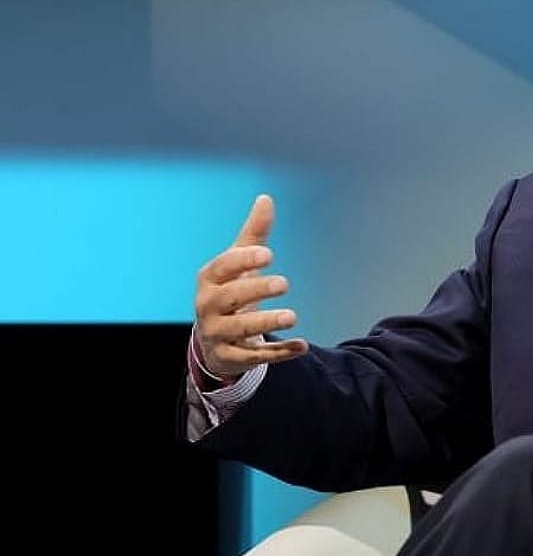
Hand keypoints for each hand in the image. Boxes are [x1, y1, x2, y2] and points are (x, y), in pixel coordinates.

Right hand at [193, 194, 307, 379]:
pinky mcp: (231, 357)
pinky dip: (278, 353)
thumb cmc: (230, 290)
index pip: (223, 267)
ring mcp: (217, 334)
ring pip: (241, 329)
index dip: (243, 261)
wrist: (213, 338)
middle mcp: (208, 307)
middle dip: (255, 290)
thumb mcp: (239, 263)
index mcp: (210, 279)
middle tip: (285, 283)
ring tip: (293, 316)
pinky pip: (255, 357)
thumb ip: (254, 235)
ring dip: (267, 322)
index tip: (269, 254)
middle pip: (230, 298)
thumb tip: (266, 198)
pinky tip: (302, 346)